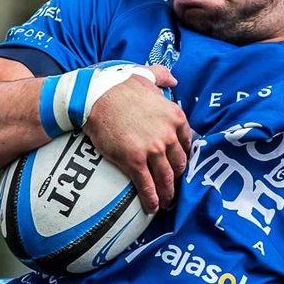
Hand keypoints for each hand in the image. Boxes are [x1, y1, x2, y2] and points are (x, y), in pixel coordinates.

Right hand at [82, 65, 190, 213]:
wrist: (95, 96)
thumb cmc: (118, 85)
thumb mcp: (146, 75)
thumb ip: (162, 76)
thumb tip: (173, 79)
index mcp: (175, 116)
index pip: (187, 143)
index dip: (184, 157)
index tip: (180, 166)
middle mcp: (168, 135)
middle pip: (180, 164)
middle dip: (179, 179)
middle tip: (174, 188)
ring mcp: (152, 150)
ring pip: (166, 178)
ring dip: (168, 194)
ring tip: (166, 203)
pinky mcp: (134, 161)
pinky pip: (147, 185)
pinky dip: (152, 199)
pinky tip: (152, 207)